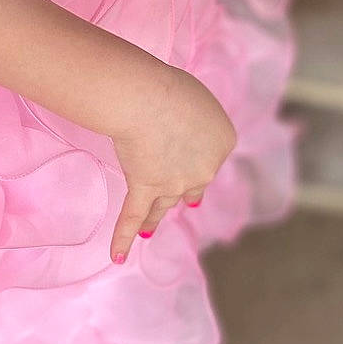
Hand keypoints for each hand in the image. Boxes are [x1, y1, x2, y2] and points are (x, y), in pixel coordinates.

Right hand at [107, 65, 237, 261]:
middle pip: (193, 183)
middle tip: (179, 192)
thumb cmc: (170, 87)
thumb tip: (185, 128)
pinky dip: (123, 237)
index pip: (212, 152)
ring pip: (164, 205)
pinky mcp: (147, 188)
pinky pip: (132, 217)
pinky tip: (117, 256)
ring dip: (156, 218)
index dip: (195, 148)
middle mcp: (206, 169)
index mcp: (224, 141)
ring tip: (149, 231)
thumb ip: (197, 117)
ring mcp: (175, 184)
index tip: (180, 141)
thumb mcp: (197, 97)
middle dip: (183, 186)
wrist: (146, 99)